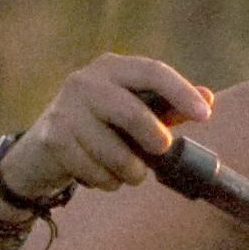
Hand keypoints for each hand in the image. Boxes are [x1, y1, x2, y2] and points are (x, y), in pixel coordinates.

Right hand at [0, 53, 208, 198]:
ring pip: (111, 149)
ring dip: (129, 171)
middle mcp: (85, 81)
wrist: (41, 150)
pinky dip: (106, 182)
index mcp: (112, 67)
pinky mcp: (53, 138)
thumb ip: (167, 107)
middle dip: (152, 137)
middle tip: (160, 150)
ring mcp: (65, 108)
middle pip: (131, 111)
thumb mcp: (133, 111)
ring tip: (130, 174)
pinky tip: (103, 177)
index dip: (181, 92)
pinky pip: (92, 169)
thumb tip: (207, 97)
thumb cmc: (99, 127)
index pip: (152, 71)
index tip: (205, 115)